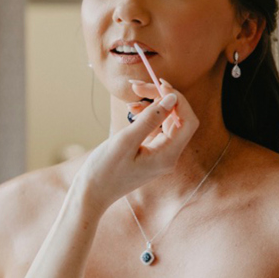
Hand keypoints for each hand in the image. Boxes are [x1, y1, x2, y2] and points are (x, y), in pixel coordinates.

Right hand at [75, 80, 197, 211]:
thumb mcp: (125, 141)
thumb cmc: (105, 170)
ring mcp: (159, 155)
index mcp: (167, 156)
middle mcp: (168, 156)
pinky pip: (155, 129)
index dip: (177, 100)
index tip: (158, 85)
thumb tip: (171, 98)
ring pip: (166, 122)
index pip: (187, 121)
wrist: (91, 193)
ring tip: (131, 98)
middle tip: (138, 87)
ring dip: (152, 105)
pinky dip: (145, 116)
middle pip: (177, 119)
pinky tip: (131, 110)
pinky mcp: (149, 153)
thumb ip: (150, 119)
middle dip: (161, 99)